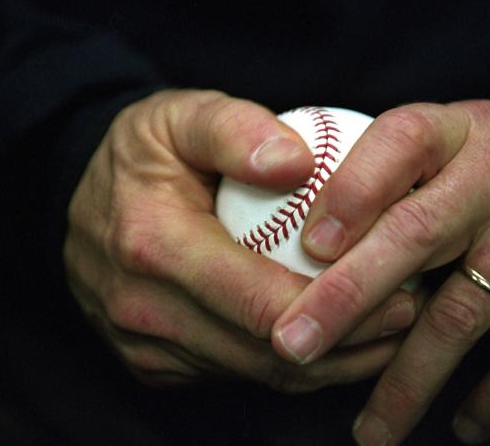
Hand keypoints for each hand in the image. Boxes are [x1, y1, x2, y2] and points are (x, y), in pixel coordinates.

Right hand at [64, 89, 419, 389]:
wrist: (84, 196)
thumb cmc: (145, 151)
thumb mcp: (183, 115)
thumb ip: (237, 130)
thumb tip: (300, 163)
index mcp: (151, 244)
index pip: (258, 300)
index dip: (337, 306)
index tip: (398, 295)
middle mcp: (140, 308)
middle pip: (264, 351)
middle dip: (344, 342)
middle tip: (404, 316)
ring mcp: (142, 344)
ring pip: (254, 374)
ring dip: (324, 361)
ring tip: (381, 331)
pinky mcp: (149, 362)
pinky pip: (232, 375)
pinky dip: (286, 364)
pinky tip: (324, 336)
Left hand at [271, 100, 489, 442]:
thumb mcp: (451, 151)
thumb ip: (391, 180)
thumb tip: (305, 241)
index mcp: (458, 129)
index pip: (397, 143)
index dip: (349, 194)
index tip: (307, 251)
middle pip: (414, 234)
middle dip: (346, 300)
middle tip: (294, 346)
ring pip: (463, 312)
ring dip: (409, 380)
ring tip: (372, 429)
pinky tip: (463, 424)